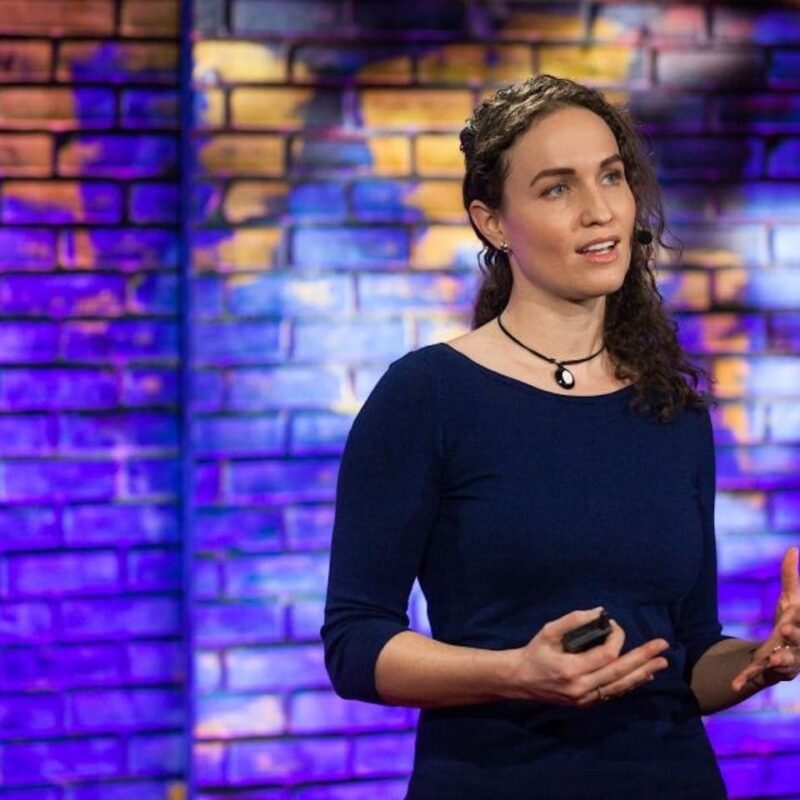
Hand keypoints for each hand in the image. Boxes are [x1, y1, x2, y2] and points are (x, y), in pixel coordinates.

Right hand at [508, 607, 669, 706]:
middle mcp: (582, 688)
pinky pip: (614, 694)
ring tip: (661, 662)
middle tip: (662, 647)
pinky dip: (630, 683)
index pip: (606, 655)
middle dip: (643, 658)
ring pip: (621, 687)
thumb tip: (599, 612)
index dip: (617, 639)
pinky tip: (643, 675)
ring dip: (642, 673)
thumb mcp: (548, 631)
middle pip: (620, 673)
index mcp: (571, 669)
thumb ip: (573, 620)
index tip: (614, 625)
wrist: (520, 680)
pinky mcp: (587, 704)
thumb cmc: (534, 652)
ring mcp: (585, 699)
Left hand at [731, 546, 799, 691]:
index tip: (791, 613)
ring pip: (784, 663)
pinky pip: (757, 676)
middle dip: (795, 637)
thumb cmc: (791, 620)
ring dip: (779, 661)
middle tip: (786, 629)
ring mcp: (786, 662)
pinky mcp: (768, 672)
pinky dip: (746, 679)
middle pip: (799, 642)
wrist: (784, 650)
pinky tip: (735, 685)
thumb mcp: (790, 598)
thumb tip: (793, 547)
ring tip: (772, 661)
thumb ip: (790, 576)